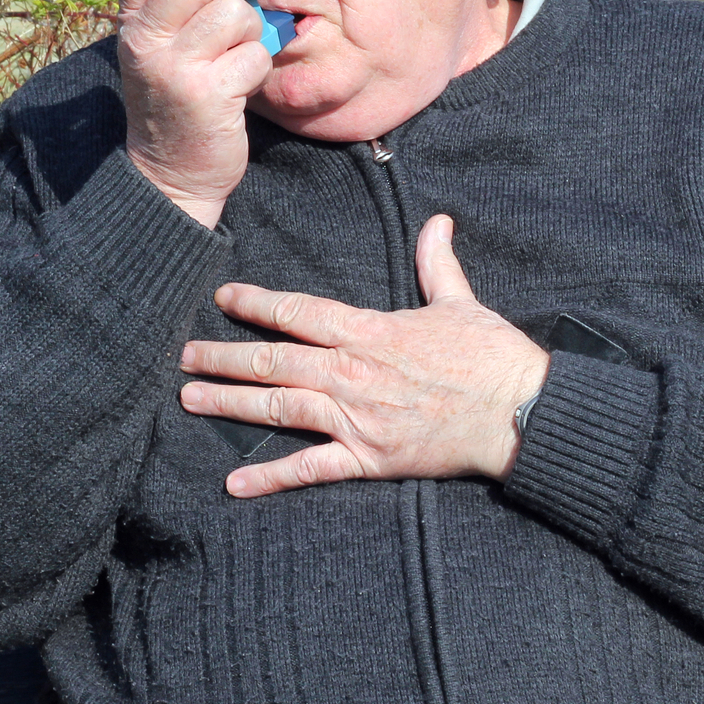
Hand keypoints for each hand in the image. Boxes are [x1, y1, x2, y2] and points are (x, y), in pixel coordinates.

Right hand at [118, 0, 272, 226]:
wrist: (171, 175)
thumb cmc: (178, 98)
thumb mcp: (162, 46)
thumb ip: (183, 2)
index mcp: (131, 22)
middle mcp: (144, 41)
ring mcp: (173, 69)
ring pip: (235, 13)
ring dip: (254, 28)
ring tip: (241, 51)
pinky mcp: (206, 97)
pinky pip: (254, 56)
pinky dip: (259, 67)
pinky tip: (242, 86)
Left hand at [178, 215, 549, 495]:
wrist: (520, 413)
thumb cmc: (492, 356)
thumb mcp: (460, 300)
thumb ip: (437, 262)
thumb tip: (439, 221)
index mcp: (369, 330)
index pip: (297, 312)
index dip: (255, 304)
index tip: (222, 299)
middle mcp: (351, 372)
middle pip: (272, 360)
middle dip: (222, 357)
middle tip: (182, 356)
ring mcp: (356, 418)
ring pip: (278, 408)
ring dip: (229, 404)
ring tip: (190, 400)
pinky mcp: (369, 458)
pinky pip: (309, 469)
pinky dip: (269, 477)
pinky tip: (234, 482)